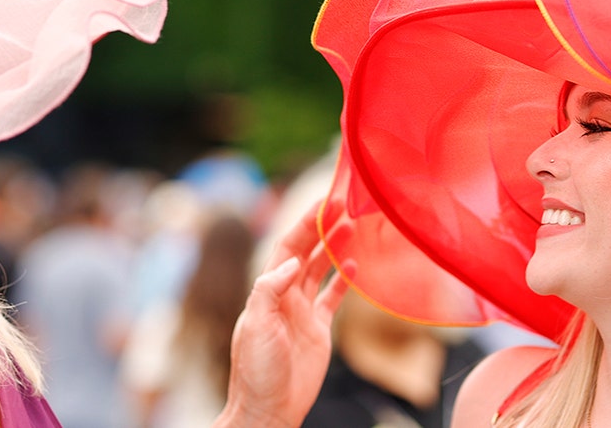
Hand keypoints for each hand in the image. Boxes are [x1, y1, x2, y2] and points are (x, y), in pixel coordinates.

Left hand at [214, 198, 352, 427]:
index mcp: (267, 291)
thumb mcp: (255, 326)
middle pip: (305, 252)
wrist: (268, 409)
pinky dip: (343, 281)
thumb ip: (270, 290)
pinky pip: (332, 298)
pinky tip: (355, 265)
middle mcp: (285, 296)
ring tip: (352, 226)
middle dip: (322, 228)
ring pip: (320, 270)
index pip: (288, 247)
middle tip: (343, 205)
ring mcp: (302, 312)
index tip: (323, 203)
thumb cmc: (256, 371)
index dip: (305, 224)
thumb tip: (293, 261)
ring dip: (334, 248)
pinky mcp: (319, 330)